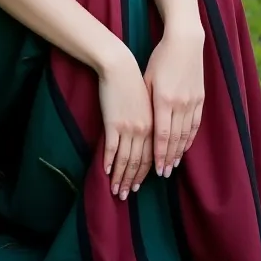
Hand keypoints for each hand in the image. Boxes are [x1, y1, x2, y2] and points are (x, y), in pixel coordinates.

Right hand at [99, 46, 153, 199]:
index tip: (139, 185)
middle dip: (132, 180)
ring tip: (115, 190)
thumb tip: (148, 136)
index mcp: (155, 124)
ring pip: (126, 159)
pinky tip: (106, 171)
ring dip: (120, 177)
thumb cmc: (135, 80)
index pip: (152, 155)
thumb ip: (151, 120)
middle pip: (139, 162)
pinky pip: (112, 148)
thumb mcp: (149, 100)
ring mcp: (128, 127)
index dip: (146, 173)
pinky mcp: (113, 123)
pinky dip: (109, 162)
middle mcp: (144, 129)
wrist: (120, 66)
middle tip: (125, 195)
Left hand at [144, 26, 204, 177]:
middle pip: (175, 139)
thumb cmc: (160, 58)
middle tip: (163, 174)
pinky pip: (195, 124)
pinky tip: (185, 147)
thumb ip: (145, 102)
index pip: (162, 135)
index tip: (156, 169)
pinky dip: (190, 138)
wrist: (185, 42)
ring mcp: (192, 102)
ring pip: (186, 134)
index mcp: (163, 100)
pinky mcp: (200, 98)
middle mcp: (180, 104)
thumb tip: (142, 125)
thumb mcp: (147, 79)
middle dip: (168, 158)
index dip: (159, 154)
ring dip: (179, 152)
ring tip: (173, 166)